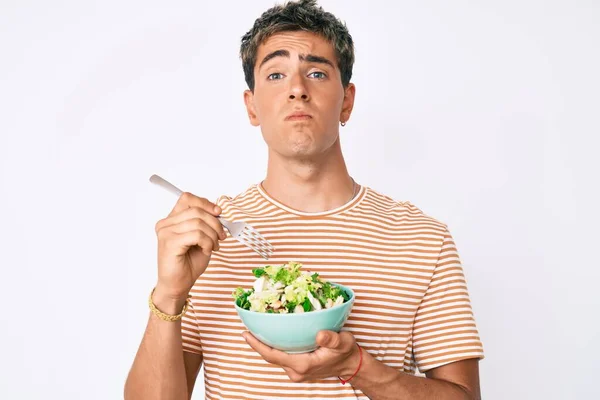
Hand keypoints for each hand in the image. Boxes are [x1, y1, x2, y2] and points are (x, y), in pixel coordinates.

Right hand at [154, 192, 226, 300]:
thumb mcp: (201, 238)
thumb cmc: (189, 263)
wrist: (178, 284)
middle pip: (196, 210)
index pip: (187, 198)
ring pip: (198, 222)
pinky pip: (197, 235)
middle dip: (215, 223)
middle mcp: (166, 224)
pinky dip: (207, 243)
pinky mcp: (170, 243)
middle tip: (221, 237)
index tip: (218, 213)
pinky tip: (207, 251)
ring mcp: (166, 233)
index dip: (205, 203)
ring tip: (214, 247)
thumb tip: (217, 211)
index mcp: (171, 220)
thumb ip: (205, 223)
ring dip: (213, 235)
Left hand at [242, 330, 360, 382]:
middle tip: (246, 326)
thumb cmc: (346, 352)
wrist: (351, 365)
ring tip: (255, 328)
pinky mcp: (298, 368)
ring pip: (275, 357)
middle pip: (270, 357)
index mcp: (303, 364)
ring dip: (265, 345)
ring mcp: (296, 371)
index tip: (246, 334)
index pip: (273, 355)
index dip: (257, 345)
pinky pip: (281, 357)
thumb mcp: (343, 342)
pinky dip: (274, 347)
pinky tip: (271, 335)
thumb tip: (320, 334)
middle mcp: (296, 371)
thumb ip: (332, 339)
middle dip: (257, 343)